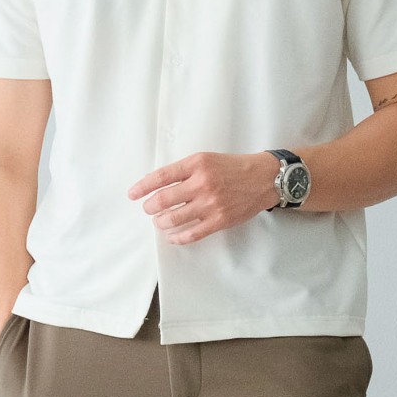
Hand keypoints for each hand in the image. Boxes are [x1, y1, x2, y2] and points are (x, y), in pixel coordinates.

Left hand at [128, 151, 278, 243]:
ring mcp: (211, 204)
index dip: (143, 186)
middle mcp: (202, 183)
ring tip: (159, 221)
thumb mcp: (207, 159)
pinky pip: (192, 233)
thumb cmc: (233, 167)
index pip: (162, 176)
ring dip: (161, 222)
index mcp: (197, 164)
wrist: (263, 178)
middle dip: (150, 207)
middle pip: (164, 199)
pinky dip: (178, 237)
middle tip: (148, 208)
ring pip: (174, 218)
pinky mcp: (219, 220)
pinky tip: (172, 237)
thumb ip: (185, 170)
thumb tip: (159, 184)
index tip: (132, 193)